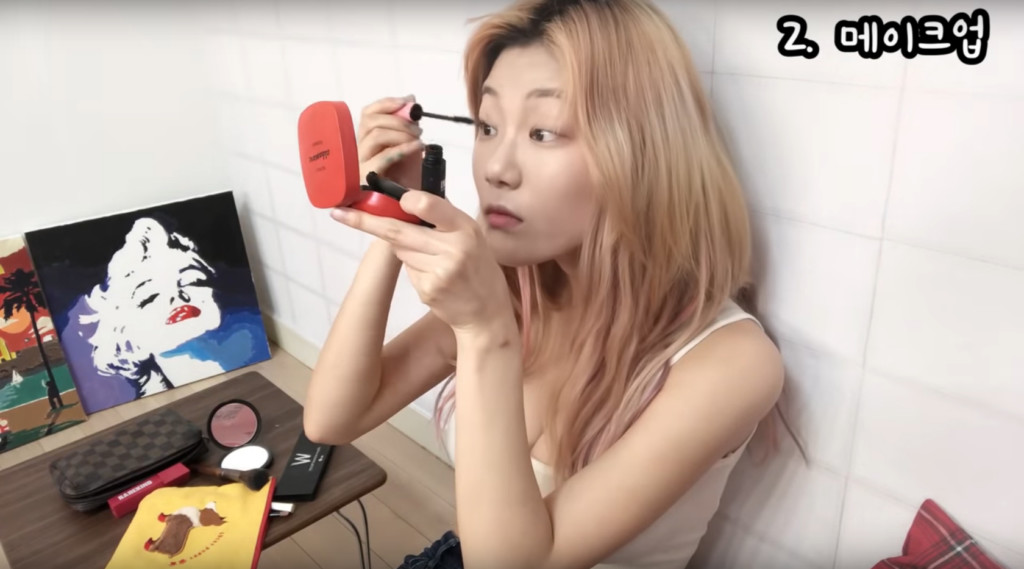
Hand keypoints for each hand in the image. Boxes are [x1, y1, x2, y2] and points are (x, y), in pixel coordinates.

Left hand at [330, 190, 515, 333]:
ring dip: (406, 248)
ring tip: (434, 258)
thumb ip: (442, 219)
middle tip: (340, 213)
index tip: (384, 197)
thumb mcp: (471, 235)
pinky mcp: (428, 290)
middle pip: (398, 230)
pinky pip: (407, 269)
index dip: (403, 202)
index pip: (426, 205)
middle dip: (365, 221)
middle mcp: (453, 248)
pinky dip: (414, 268)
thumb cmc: (478, 267)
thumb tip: (403, 201)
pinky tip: (434, 276)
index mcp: (465, 228)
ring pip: (401, 249)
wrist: (486, 312)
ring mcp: (439, 272)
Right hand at [357, 95, 423, 188]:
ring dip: (401, 133)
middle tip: (418, 127)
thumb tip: (410, 99)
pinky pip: (383, 157)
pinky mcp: (365, 180)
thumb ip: (407, 125)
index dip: (387, 103)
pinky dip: (403, 148)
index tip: (408, 102)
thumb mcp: (409, 147)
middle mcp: (358, 150)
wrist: (411, 206)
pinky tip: (417, 148)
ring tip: (418, 139)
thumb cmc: (408, 179)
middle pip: (370, 121)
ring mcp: (359, 165)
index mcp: (367, 141)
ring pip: (375, 136)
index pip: (368, 113)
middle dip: (397, 119)